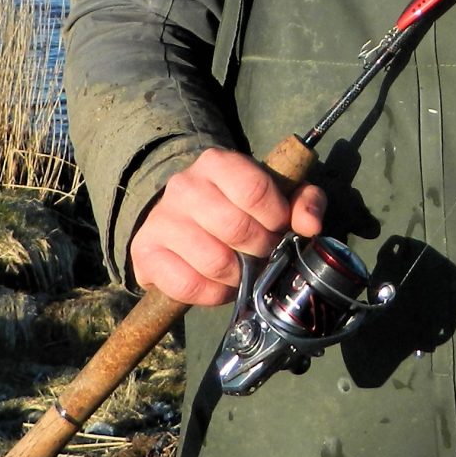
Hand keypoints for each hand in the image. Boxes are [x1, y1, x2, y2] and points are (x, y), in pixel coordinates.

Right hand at [128, 146, 327, 307]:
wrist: (183, 216)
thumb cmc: (238, 205)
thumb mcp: (277, 193)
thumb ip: (304, 201)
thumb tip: (310, 225)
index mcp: (217, 163)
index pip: (255, 189)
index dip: (275, 217)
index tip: (278, 228)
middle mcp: (184, 185)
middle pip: (235, 228)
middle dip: (260, 249)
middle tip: (262, 253)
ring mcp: (161, 219)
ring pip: (213, 261)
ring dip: (238, 275)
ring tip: (242, 270)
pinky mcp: (145, 251)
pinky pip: (186, 285)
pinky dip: (212, 294)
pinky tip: (219, 285)